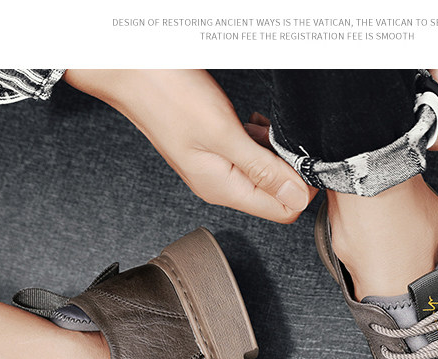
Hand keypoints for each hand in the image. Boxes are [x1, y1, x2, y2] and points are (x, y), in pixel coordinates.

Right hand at [64, 69, 311, 223]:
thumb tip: (298, 196)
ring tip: (267, 126)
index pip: (281, 211)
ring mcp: (217, 164)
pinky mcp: (214, 145)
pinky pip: (250, 152)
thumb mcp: (223, 135)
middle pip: (275, 192)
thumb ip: (262, 169)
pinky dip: (260, 139)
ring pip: (264, 170)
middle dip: (290, 169)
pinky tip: (254, 122)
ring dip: (275, 151)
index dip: (302, 190)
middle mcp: (220, 183)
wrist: (130, 68)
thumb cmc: (165, 96)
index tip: (307, 162)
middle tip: (288, 139)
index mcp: (223, 189)